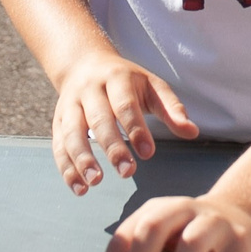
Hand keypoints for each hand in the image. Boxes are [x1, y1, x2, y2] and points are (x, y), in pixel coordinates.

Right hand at [52, 49, 197, 191]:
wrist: (84, 63)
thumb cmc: (127, 81)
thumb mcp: (152, 86)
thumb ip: (172, 109)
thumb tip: (192, 131)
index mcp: (116, 78)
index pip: (125, 104)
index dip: (136, 129)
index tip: (148, 153)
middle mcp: (89, 90)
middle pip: (98, 119)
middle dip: (111, 147)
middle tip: (127, 172)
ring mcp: (70, 105)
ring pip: (72, 133)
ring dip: (82, 159)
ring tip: (96, 182)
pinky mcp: (57, 121)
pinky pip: (59, 146)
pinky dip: (66, 168)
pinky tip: (80, 188)